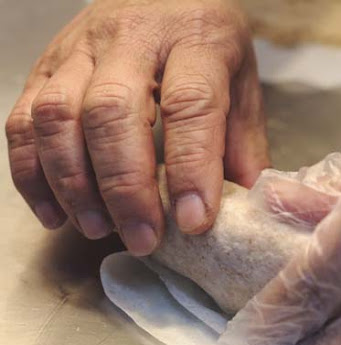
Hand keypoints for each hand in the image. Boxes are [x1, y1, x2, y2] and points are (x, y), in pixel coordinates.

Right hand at [6, 0, 268, 254]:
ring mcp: (81, 48)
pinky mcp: (48, 64)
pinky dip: (32, 172)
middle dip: (124, 186)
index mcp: (196, 40)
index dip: (191, 168)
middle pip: (113, 111)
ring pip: (58, 114)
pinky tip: (55, 211)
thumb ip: (242, 144)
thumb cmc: (207, 46)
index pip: (191, 104)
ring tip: (98, 228)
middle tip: (142, 237)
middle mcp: (133, 37)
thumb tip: (243, 210)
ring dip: (72, 182)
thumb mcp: (241, 84)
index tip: (193, 222)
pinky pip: (22, 119)